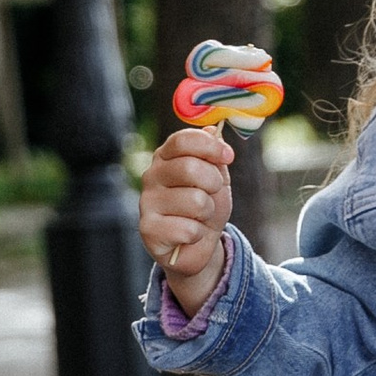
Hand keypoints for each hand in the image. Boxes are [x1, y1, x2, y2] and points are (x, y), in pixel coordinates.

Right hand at [138, 127, 233, 312]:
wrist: (197, 245)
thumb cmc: (206, 206)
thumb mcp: (217, 177)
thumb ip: (214, 154)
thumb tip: (211, 130)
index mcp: (166, 157)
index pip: (183, 140)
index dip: (210, 146)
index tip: (228, 156)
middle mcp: (151, 175)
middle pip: (190, 168)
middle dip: (213, 183)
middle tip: (212, 194)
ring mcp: (146, 202)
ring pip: (195, 201)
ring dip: (207, 212)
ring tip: (199, 217)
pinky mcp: (148, 229)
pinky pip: (188, 228)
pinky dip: (197, 234)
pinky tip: (188, 235)